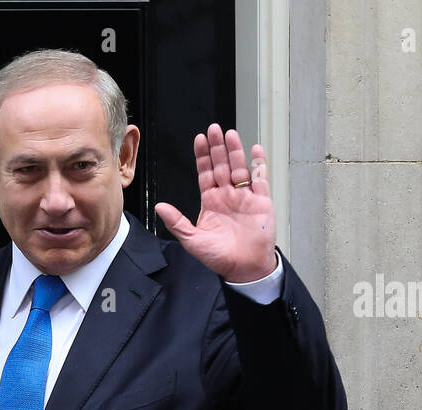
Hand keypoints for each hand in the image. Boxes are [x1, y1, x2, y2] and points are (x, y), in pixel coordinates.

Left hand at [154, 124, 276, 282]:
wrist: (244, 268)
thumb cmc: (219, 257)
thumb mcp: (192, 240)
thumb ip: (177, 222)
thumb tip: (159, 207)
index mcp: (211, 202)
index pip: (205, 173)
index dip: (202, 157)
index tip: (199, 139)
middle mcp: (227, 195)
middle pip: (221, 165)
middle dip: (217, 147)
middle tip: (213, 129)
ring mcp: (245, 196)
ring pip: (239, 168)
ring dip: (235, 151)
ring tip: (229, 134)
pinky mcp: (262, 201)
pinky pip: (260, 178)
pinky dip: (259, 164)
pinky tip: (255, 150)